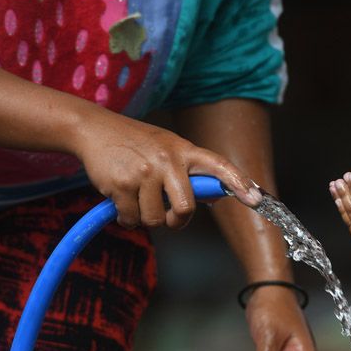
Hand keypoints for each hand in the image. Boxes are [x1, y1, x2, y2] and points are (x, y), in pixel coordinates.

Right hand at [74, 116, 261, 228]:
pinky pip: (132, 219)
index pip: (219, 166)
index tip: (256, 199)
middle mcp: (168, 160)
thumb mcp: (167, 147)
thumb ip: (190, 170)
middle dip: (177, 221)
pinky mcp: (122, 185)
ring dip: (146, 218)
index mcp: (184, 150)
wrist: (94, 129)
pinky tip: (121, 201)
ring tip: (137, 199)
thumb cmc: (135, 143)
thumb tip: (217, 195)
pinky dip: (126, 218)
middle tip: (169, 218)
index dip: (239, 183)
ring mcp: (145, 173)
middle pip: (186, 208)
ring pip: (156, 219)